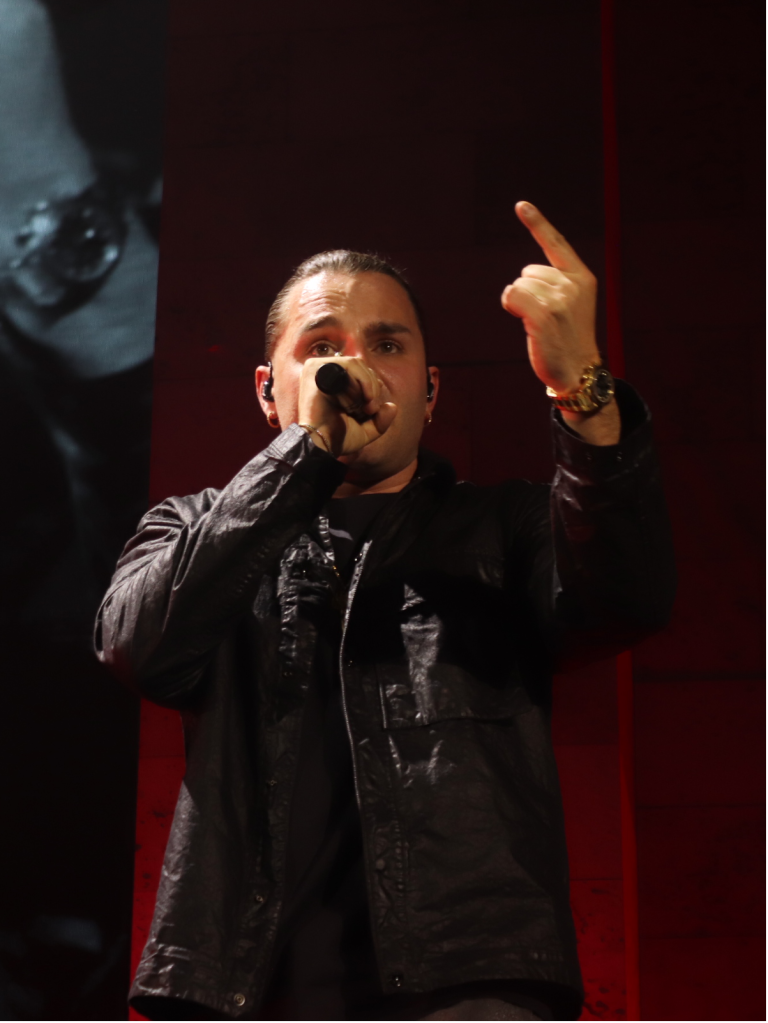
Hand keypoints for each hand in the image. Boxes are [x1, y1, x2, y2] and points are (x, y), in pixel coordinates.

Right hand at [298, 357, 396, 457]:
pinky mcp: (315, 369)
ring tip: (366, 407)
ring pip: (356, 364)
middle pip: (359, 365)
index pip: (360, 371)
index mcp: (331, 381)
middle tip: (370, 410)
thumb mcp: (365, 430)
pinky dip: (362, 381)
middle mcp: (322, 371)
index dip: (373, 387)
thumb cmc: (338, 438)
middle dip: (372, 388)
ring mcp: (317, 368)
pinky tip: (364, 399)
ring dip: (368, 386)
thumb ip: (381, 419)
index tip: (372, 410)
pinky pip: (348, 365)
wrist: (321, 446)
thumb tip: (392, 406)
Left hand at [501, 202, 599, 394]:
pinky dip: (511, 306)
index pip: (556, 244)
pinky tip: (525, 322)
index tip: (520, 205)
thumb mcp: (570, 306)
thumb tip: (522, 278)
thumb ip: (556, 284)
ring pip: (518, 285)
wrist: (577, 372)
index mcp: (582, 278)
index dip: (537, 223)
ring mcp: (559, 299)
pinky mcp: (543, 314)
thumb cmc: (567, 340)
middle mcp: (573, 284)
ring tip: (541, 325)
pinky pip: (512, 295)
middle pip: (528, 272)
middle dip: (528, 292)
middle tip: (546, 318)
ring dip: (520, 304)